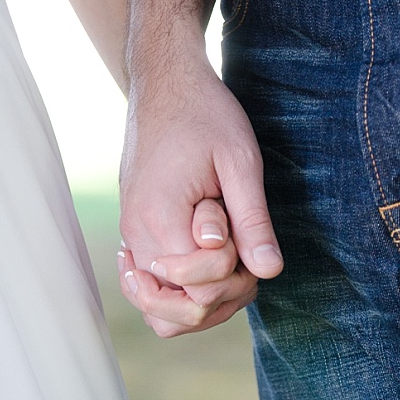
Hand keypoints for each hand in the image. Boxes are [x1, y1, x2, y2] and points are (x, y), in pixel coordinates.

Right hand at [119, 61, 282, 336]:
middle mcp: (136, 238)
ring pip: (162, 314)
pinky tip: (210, 263)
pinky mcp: (136, 237)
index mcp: (159, 220)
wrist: (165, 84)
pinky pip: (155, 292)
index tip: (238, 225)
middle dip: (223, 294)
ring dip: (205, 301)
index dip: (233, 270)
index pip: (200, 290)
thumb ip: (252, 220)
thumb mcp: (240, 161)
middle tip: (244, 247)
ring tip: (232, 258)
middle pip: (177, 315)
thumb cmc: (205, 114)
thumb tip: (268, 271)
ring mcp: (132, 241)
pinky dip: (185, 292)